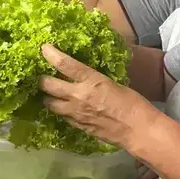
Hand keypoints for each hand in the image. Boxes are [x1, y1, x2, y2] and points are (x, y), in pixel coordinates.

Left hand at [39, 44, 158, 151]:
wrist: (137, 130)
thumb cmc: (132, 103)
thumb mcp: (113, 83)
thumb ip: (94, 80)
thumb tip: (85, 77)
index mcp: (91, 81)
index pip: (65, 64)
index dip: (51, 54)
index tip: (44, 48)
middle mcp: (78, 96)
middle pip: (48, 85)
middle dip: (42, 80)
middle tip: (42, 76)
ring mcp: (75, 113)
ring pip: (49, 104)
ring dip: (48, 97)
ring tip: (50, 94)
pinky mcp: (77, 126)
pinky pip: (62, 116)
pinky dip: (60, 111)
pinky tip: (63, 108)